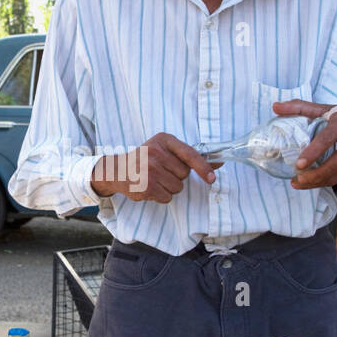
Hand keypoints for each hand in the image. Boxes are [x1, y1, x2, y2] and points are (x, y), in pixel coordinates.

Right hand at [91, 132, 220, 202]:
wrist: (117, 170)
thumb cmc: (146, 159)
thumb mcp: (165, 150)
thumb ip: (191, 156)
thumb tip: (219, 163)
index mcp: (164, 140)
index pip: (190, 154)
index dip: (203, 168)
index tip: (211, 178)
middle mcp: (156, 152)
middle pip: (184, 174)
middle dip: (176, 177)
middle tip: (161, 171)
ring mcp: (150, 169)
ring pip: (177, 187)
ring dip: (169, 188)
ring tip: (154, 179)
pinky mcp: (146, 186)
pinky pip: (167, 197)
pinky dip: (161, 196)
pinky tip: (149, 187)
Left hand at [272, 100, 336, 190]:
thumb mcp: (328, 108)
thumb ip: (301, 107)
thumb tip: (275, 107)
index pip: (329, 138)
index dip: (314, 152)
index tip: (299, 164)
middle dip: (316, 175)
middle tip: (297, 178)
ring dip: (318, 182)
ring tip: (298, 183)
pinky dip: (325, 183)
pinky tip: (311, 183)